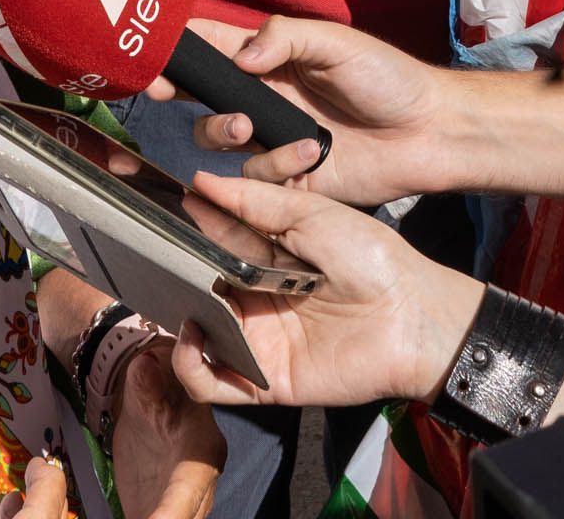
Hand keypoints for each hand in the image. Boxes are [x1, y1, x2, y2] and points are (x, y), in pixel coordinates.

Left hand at [105, 341, 225, 518]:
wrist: (156, 399)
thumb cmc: (156, 388)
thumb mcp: (148, 380)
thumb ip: (146, 380)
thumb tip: (145, 364)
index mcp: (201, 450)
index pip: (186, 491)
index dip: (170, 514)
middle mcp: (200, 481)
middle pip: (187, 518)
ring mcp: (186, 498)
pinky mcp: (166, 508)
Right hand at [169, 174, 482, 409]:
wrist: (412, 315)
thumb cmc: (370, 256)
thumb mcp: (310, 213)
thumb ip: (253, 200)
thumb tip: (198, 181)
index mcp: (263, 256)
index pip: (208, 243)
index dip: (183, 231)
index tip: (156, 215)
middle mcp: (253, 296)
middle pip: (194, 288)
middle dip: (169, 276)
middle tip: (151, 259)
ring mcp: (254, 339)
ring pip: (193, 334)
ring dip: (174, 319)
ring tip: (176, 299)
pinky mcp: (260, 379)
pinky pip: (209, 382)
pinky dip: (189, 365)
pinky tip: (195, 336)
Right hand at [176, 17, 455, 202]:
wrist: (427, 133)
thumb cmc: (388, 78)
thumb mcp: (338, 43)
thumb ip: (286, 38)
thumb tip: (239, 58)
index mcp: (272, 57)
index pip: (213, 45)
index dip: (178, 47)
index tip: (153, 53)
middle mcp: (264, 96)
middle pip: (201, 93)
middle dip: (176, 91)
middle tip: (164, 92)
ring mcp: (273, 137)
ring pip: (216, 137)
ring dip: (219, 129)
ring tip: (247, 125)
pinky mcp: (287, 178)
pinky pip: (254, 176)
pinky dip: (271, 164)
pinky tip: (308, 152)